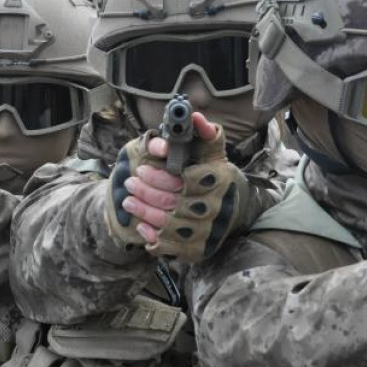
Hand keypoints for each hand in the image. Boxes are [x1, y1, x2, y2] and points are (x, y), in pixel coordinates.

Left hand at [105, 112, 248, 261]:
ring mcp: (205, 232)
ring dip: (143, 212)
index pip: (182, 180)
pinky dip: (152, 236)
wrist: (237, 212)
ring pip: (166, 223)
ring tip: (129, 200)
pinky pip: (170, 246)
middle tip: (130, 183)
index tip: (141, 169)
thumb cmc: (220, 178)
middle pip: (171, 201)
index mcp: (217, 183)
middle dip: (145, 192)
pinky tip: (142, 225)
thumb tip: (193, 116)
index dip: (158, 176)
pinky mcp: (197, 250)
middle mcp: (213, 209)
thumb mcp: (215, 154)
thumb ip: (206, 133)